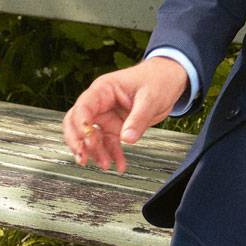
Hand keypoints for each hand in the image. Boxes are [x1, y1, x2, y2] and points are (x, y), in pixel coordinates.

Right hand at [62, 56, 188, 172]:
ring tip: (105, 165)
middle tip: (82, 158)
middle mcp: (100, 103)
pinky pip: (108, 143)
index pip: (84, 107)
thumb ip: (138, 119)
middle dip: (77, 141)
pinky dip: (112, 155)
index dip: (81, 124)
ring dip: (95, 152)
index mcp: (103, 89)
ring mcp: (107, 116)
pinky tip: (120, 166)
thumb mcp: (150, 98)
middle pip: (77, 122)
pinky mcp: (116, 127)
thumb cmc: (157, 80)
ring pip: (91, 137)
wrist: (168, 79)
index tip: (85, 140)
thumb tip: (127, 139)